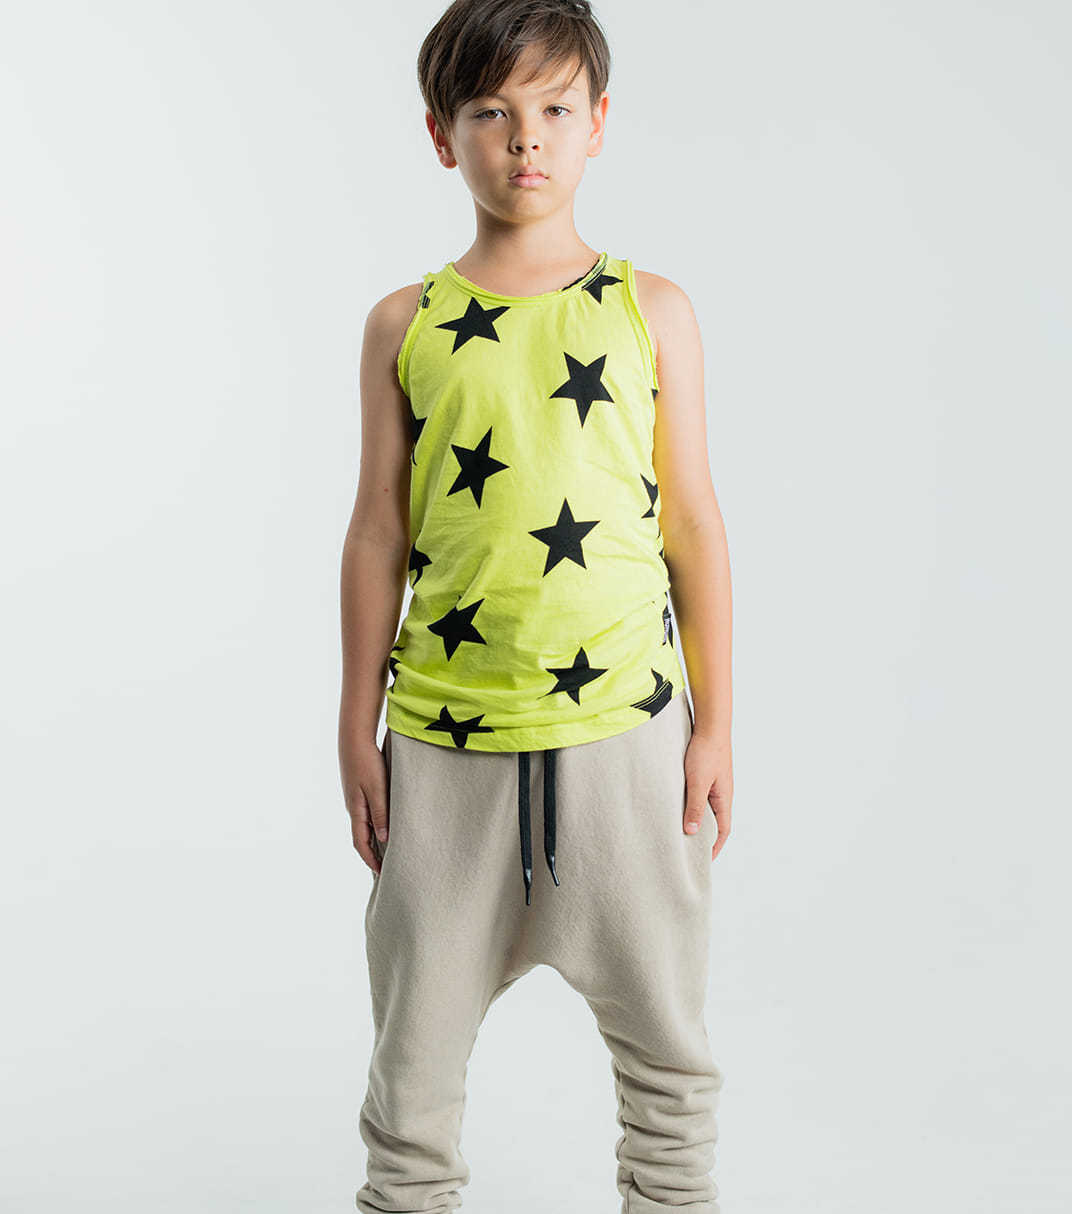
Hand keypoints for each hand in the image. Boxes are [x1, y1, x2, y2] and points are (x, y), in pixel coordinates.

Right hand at [340, 736, 389, 874]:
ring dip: (374, 841)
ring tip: (387, 851)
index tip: (381, 874)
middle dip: (372, 855)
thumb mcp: (377, 789)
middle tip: (385, 868)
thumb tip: (384, 839)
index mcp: (356, 811)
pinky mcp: (359, 790)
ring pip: (365, 826)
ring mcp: (355, 799)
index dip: (370, 860)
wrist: (354, 739)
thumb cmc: (367, 763)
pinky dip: (375, 825)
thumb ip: (381, 813)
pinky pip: (367, 814)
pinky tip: (384, 825)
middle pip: (361, 838)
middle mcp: (354, 808)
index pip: (361, 844)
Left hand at [683, 732, 732, 860]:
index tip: (704, 860)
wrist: (710, 724)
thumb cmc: (706, 752)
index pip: (722, 830)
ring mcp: (714, 783)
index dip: (715, 846)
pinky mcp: (706, 773)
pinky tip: (678, 804)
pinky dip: (692, 803)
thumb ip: (695, 806)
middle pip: (715, 821)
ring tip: (681, 829)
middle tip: (689, 848)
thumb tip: (692, 832)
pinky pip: (700, 794)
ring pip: (706, 807)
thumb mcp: (698, 782)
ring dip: (697, 818)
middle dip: (704, 836)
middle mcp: (722, 793)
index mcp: (724, 798)